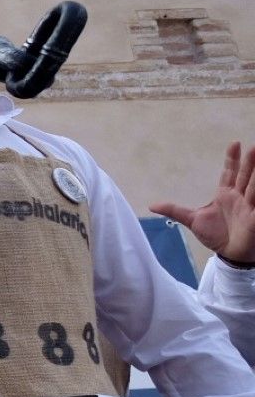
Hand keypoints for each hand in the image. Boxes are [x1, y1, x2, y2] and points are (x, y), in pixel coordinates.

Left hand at [153, 141, 254, 264]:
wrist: (228, 254)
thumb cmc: (215, 235)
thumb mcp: (192, 220)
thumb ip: (174, 210)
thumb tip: (151, 205)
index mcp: (226, 194)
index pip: (230, 173)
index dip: (232, 159)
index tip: (234, 143)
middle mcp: (240, 197)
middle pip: (246, 176)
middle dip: (250, 162)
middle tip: (254, 147)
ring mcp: (250, 207)